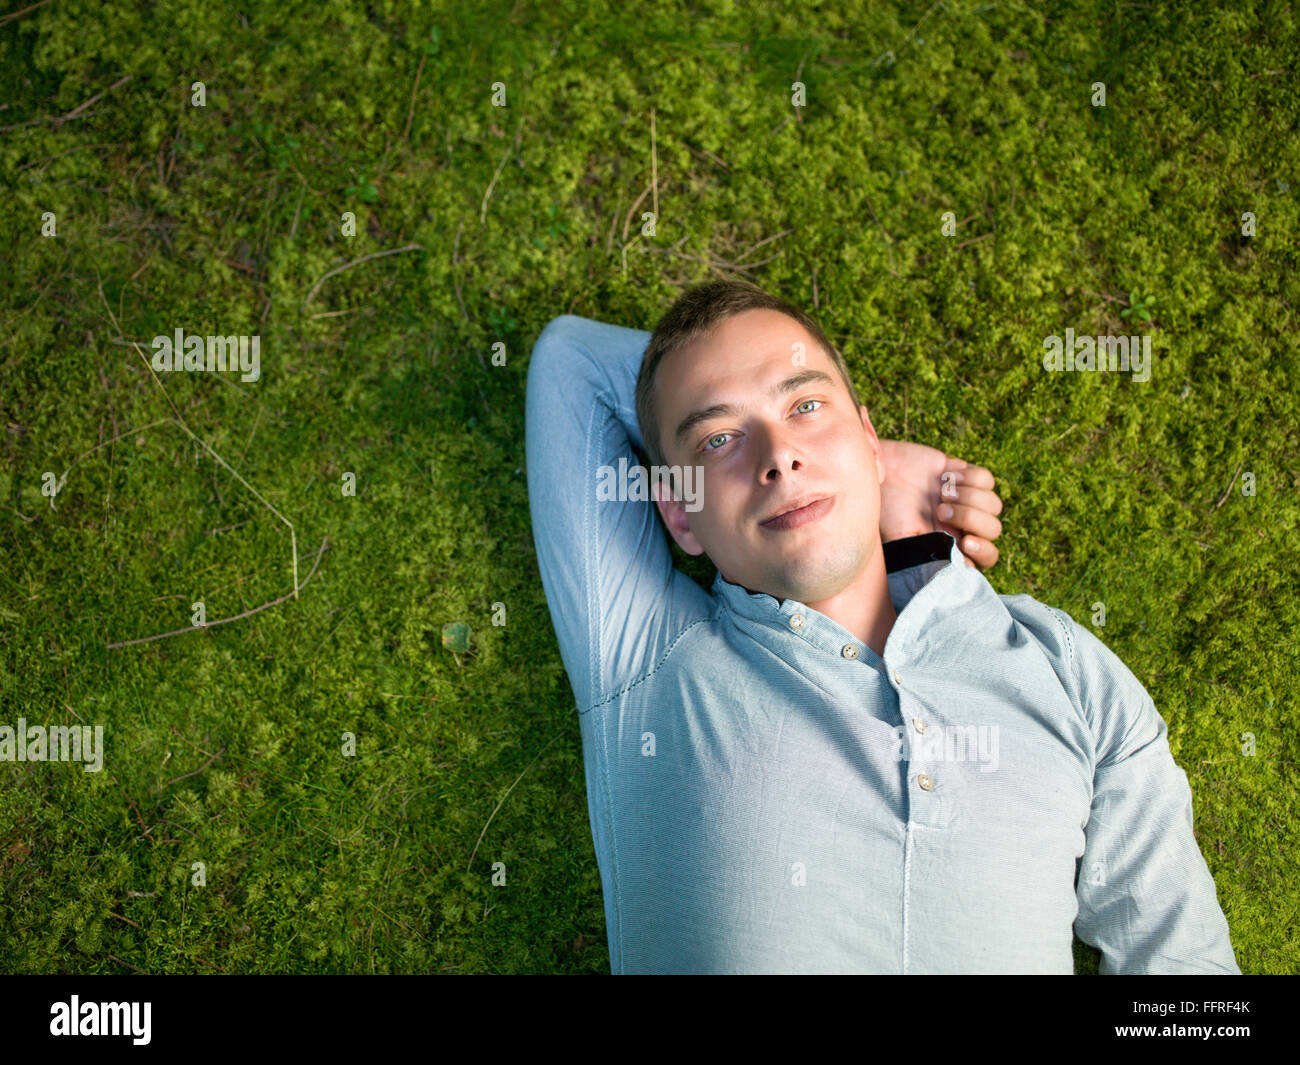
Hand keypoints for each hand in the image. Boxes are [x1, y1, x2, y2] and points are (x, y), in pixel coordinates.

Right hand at [876, 438, 1002, 569]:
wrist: (879, 471)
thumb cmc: (885, 506)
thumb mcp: (899, 537)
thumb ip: (922, 557)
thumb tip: (950, 573)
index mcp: (950, 542)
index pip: (985, 556)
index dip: (983, 551)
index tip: (965, 543)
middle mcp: (961, 524)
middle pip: (993, 529)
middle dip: (970, 519)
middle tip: (940, 510)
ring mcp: (966, 499)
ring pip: (994, 504)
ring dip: (969, 497)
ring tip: (942, 492)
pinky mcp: (965, 475)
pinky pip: (987, 479)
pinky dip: (969, 478)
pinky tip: (946, 476)